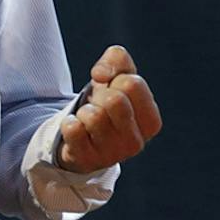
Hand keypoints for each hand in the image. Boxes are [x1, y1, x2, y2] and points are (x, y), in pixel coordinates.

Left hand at [56, 44, 161, 171]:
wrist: (83, 137)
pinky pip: (73, 130)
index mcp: (151, 121)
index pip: (132, 84)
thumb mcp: (118, 75)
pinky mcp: (87, 161)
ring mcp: (112, 155)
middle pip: (115, 100)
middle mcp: (136, 142)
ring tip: (88, 118)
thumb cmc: (105, 102)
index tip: (113, 89)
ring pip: (93, 116)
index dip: (116, 79)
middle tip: (99, 105)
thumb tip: (101, 74)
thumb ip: (117, 59)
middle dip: (100, 96)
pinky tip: (75, 128)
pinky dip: (69, 123)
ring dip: (84, 111)